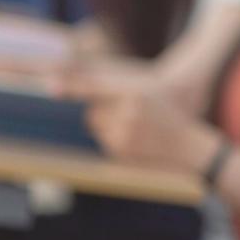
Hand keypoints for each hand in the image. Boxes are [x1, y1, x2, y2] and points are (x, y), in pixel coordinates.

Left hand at [53, 72, 220, 172]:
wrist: (190, 147)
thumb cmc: (168, 116)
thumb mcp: (147, 95)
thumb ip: (117, 90)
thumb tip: (82, 95)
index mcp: (135, 94)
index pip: (94, 88)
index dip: (71, 87)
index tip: (50, 88)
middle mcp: (127, 113)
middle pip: (91, 111)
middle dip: (100, 112)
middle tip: (126, 114)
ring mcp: (123, 135)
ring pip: (96, 128)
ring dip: (106, 127)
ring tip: (134, 129)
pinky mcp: (121, 152)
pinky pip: (103, 142)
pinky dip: (113, 140)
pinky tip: (135, 141)